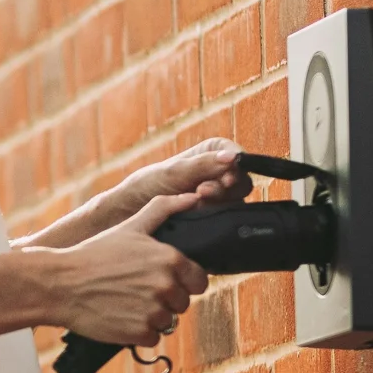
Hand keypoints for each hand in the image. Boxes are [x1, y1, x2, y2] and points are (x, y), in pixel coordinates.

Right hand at [46, 194, 209, 346]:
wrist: (60, 284)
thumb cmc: (94, 254)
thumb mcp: (130, 226)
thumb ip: (164, 209)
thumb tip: (193, 197)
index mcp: (170, 260)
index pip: (199, 281)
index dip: (182, 281)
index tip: (159, 279)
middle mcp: (166, 286)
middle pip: (183, 303)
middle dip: (164, 299)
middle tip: (135, 290)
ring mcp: (153, 311)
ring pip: (168, 321)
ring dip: (151, 316)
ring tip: (125, 302)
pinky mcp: (139, 333)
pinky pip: (152, 337)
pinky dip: (138, 331)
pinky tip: (119, 315)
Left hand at [114, 136, 248, 220]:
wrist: (130, 214)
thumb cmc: (148, 185)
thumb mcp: (175, 171)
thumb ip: (204, 164)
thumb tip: (232, 158)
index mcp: (211, 154)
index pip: (236, 155)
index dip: (237, 163)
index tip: (227, 173)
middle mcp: (218, 175)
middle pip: (241, 180)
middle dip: (225, 186)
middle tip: (204, 191)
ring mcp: (219, 198)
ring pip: (236, 200)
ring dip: (218, 201)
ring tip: (196, 201)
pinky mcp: (215, 217)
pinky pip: (226, 218)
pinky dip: (213, 215)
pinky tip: (196, 214)